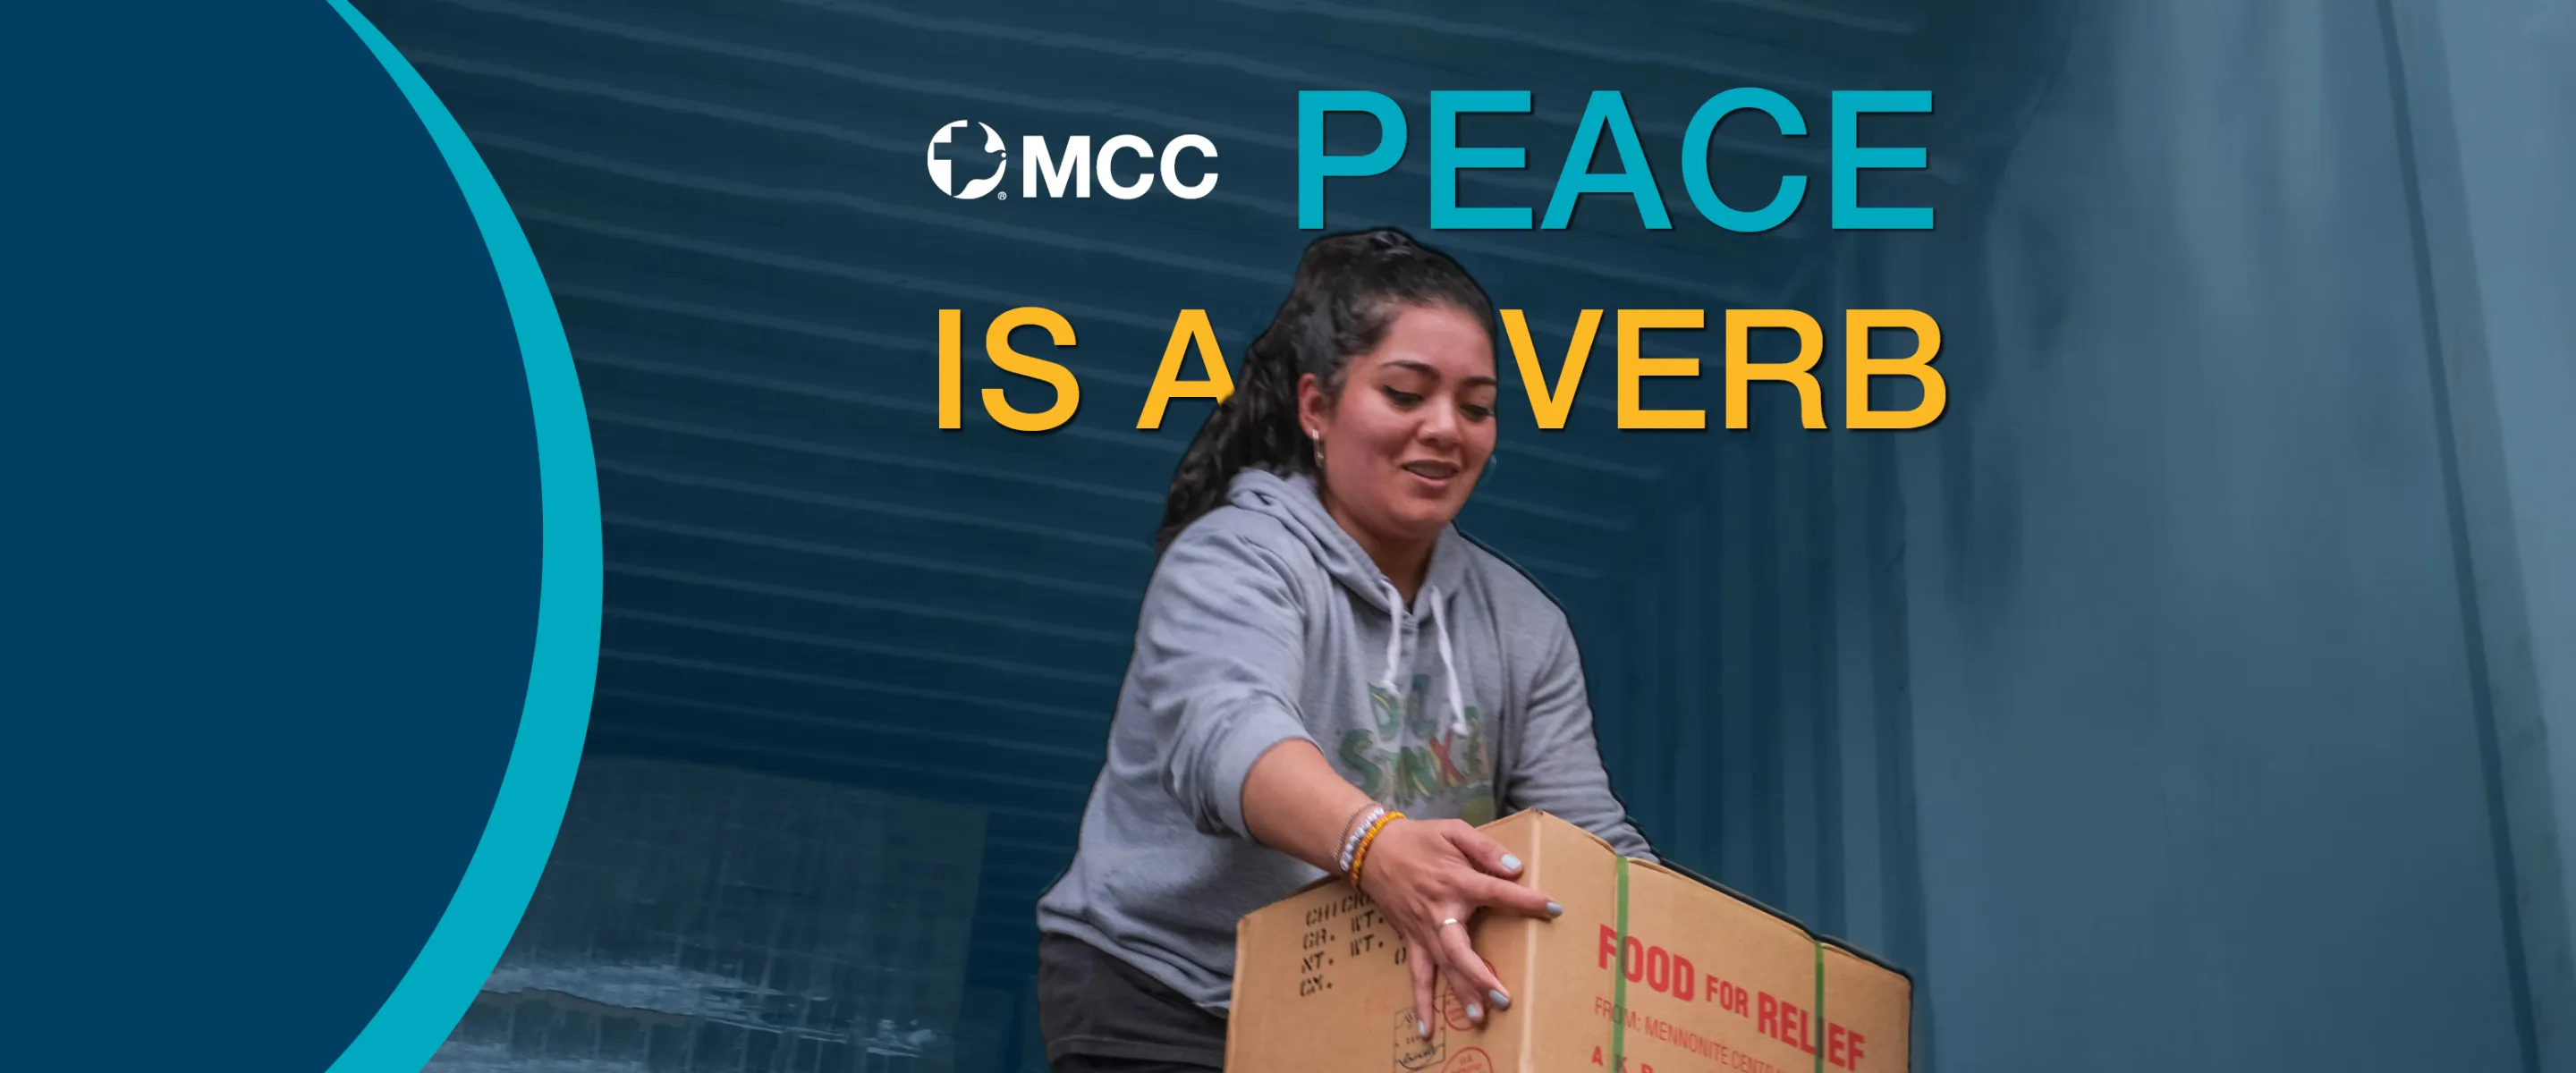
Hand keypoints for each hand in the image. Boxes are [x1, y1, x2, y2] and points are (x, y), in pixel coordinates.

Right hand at [1354, 818, 1562, 1039]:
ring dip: (1460, 993)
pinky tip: (1426, 1029)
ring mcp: (1424, 930)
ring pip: (1443, 967)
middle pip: (1461, 949)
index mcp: (1455, 881)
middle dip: (1480, 975)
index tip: (1553, 909)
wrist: (1372, 849)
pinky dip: (1420, 1001)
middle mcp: (1440, 911)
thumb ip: (1485, 848)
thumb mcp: (1453, 831)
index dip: (1525, 900)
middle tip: (1503, 997)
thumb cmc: (1419, 839)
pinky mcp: (1411, 939)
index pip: (1496, 892)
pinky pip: (1416, 974)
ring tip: (1479, 1018)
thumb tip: (1515, 868)